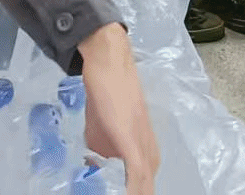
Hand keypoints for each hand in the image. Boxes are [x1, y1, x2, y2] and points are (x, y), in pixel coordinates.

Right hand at [78, 23, 159, 194]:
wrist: (107, 63)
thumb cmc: (105, 91)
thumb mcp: (101, 127)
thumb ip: (103, 148)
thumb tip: (96, 163)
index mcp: (144, 143)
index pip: (145, 177)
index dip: (139, 189)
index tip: (130, 193)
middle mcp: (148, 144)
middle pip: (148, 180)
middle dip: (140, 192)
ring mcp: (142, 140)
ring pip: (145, 179)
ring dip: (139, 191)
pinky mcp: (131, 137)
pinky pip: (137, 170)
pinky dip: (135, 186)